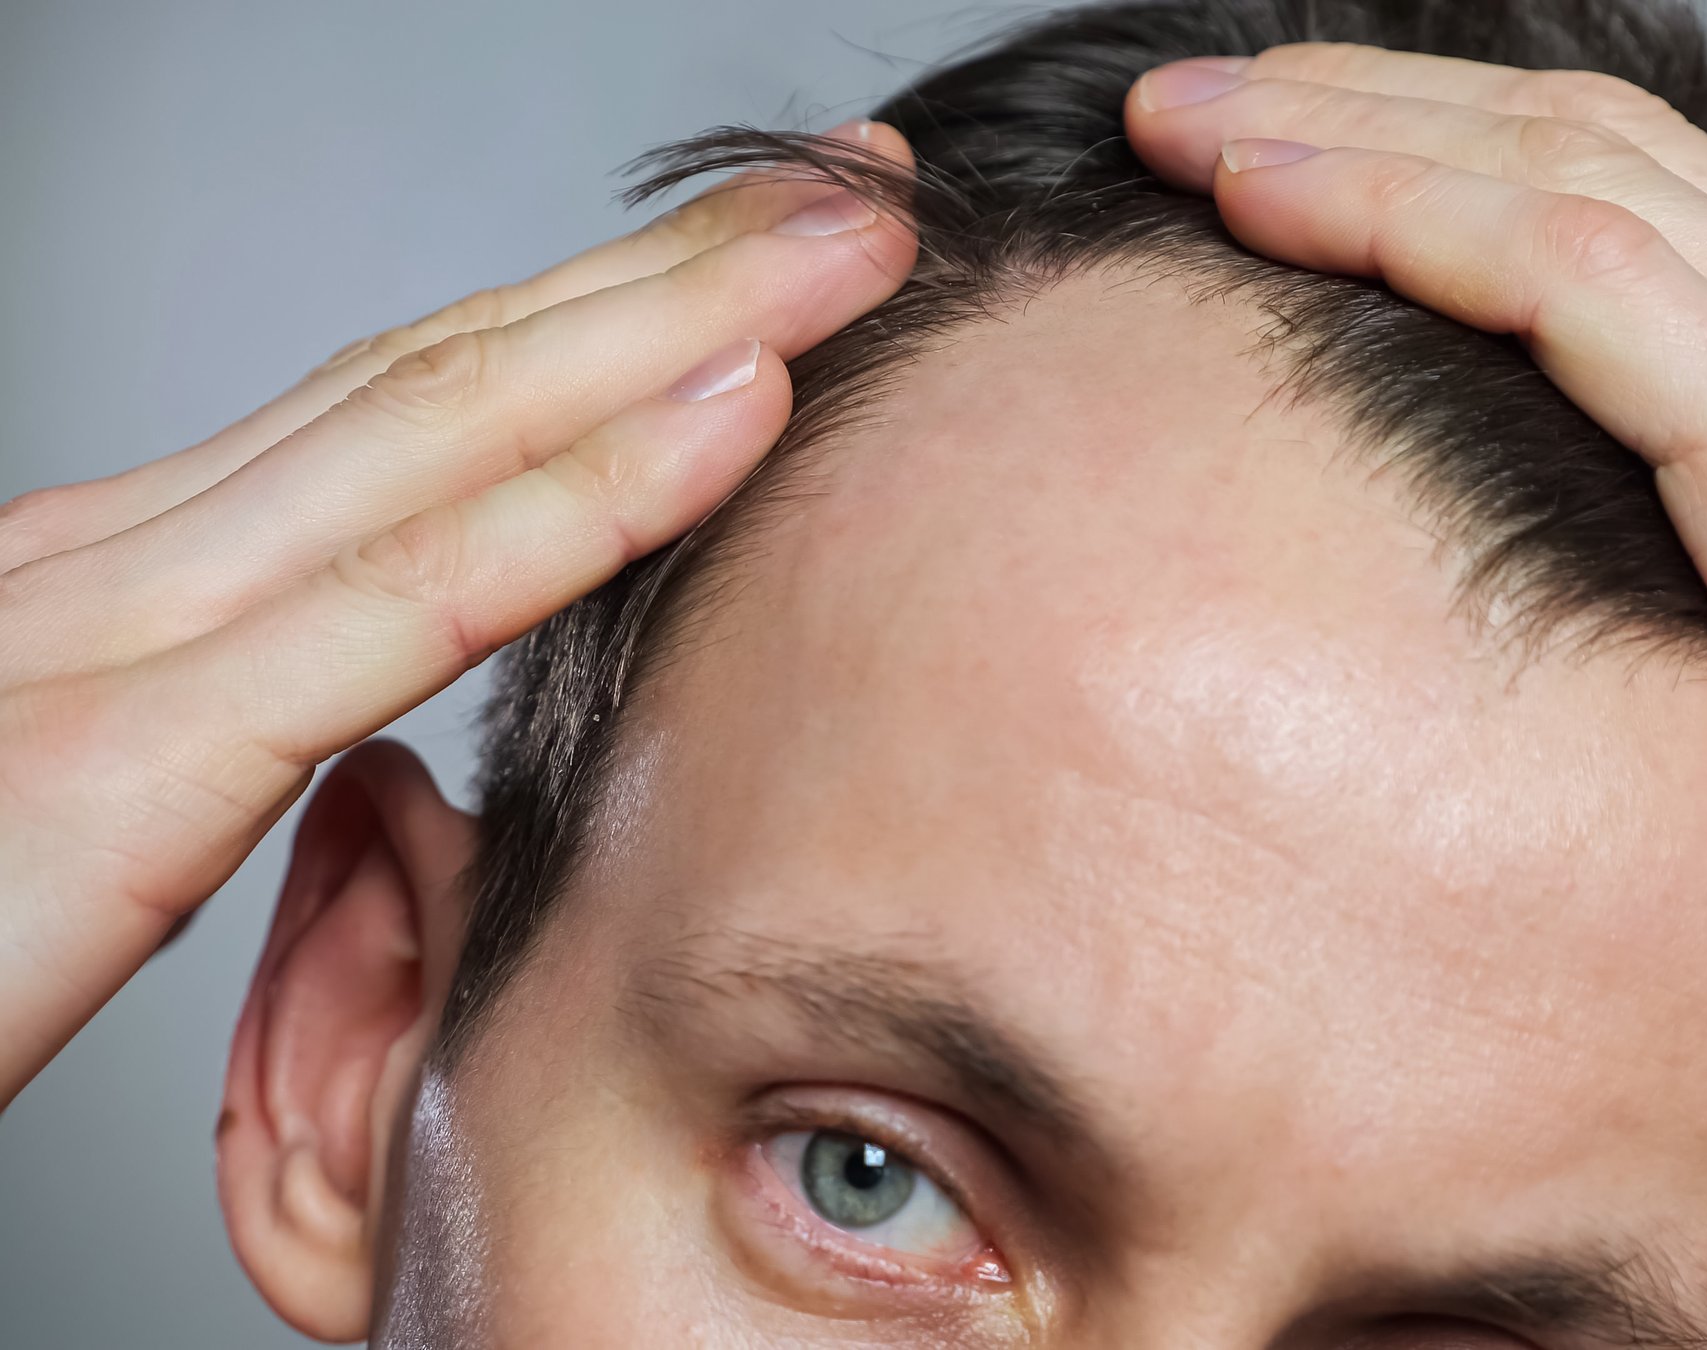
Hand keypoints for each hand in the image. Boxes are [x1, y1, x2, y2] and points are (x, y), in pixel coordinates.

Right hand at [0, 125, 917, 1107]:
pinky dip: (579, 504)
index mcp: (123, 577)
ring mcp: (107, 637)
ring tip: (854, 246)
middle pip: (452, 371)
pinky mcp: (114, 758)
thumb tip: (367, 735)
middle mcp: (120, 562)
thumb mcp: (76, 810)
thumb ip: (219, 737)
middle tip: (859, 190)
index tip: (779, 265)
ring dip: (678, 323)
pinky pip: (392, 605)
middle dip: (677, 268)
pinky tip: (731, 425)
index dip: (611, 318)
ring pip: (443, 433)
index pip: (417, 405)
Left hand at [1126, 47, 1706, 1347]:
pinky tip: (1273, 206)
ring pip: (1582, 188)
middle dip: (1387, 109)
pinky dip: (1418, 224)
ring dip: (1363, 135)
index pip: (1668, 219)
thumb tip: (1626, 666)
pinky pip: (1592, 295)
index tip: (1298, 171)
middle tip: (1206, 100)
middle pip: (1611, 159)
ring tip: (1188, 122)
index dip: (1468, 168)